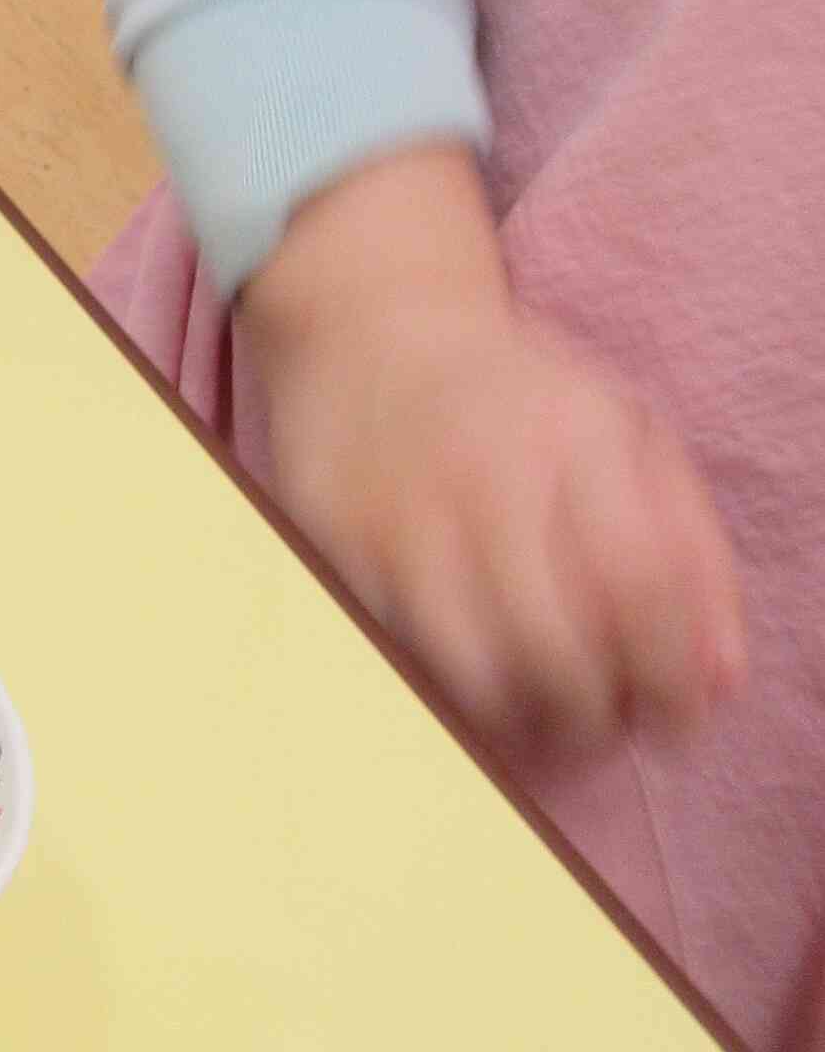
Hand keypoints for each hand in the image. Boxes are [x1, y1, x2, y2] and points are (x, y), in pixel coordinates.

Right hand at [241, 146, 742, 749]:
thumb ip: (692, 550)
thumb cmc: (517, 395)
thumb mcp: (627, 432)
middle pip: (553, 644)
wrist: (366, 325)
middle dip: (595, 714)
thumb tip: (719, 682)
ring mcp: (398, 511)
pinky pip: (400, 650)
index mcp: (576, 435)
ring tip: (543, 716)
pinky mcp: (333, 540)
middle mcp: (483, 472)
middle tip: (606, 725)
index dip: (669, 674)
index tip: (678, 717)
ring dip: (521, 720)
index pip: (639, 586)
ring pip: (469, 668)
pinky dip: (447, 687)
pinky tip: (474, 677)